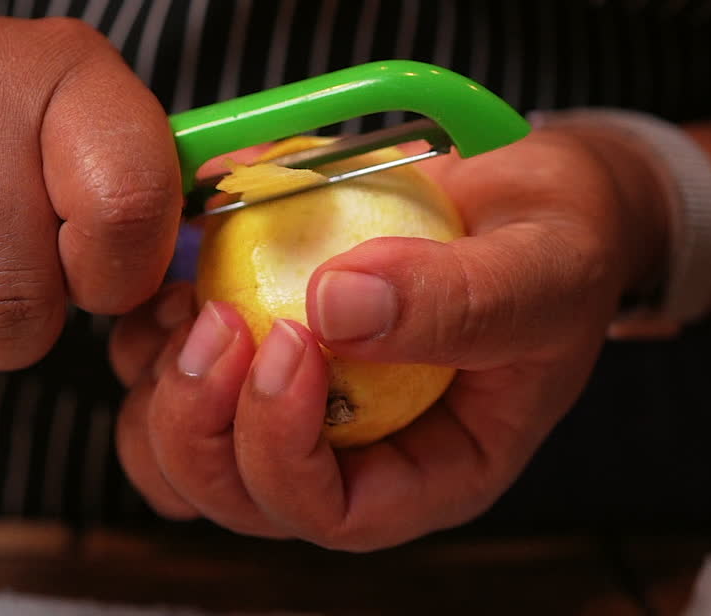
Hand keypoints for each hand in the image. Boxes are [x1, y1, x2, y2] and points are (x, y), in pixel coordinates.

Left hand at [110, 127, 666, 549]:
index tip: (289, 344)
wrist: (528, 196)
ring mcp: (292, 402)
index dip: (285, 453)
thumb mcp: (543, 271)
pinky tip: (177, 269)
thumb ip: (459, 300)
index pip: (332, 515)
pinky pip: (164, 368)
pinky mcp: (252, 344)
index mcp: (428, 470)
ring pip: (178, 449)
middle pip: (234, 495)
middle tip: (217, 320)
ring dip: (160, 383)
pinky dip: (150, 329)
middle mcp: (350, 453)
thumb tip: (335, 308)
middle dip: (201, 422)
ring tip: (188, 298)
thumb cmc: (559, 246)